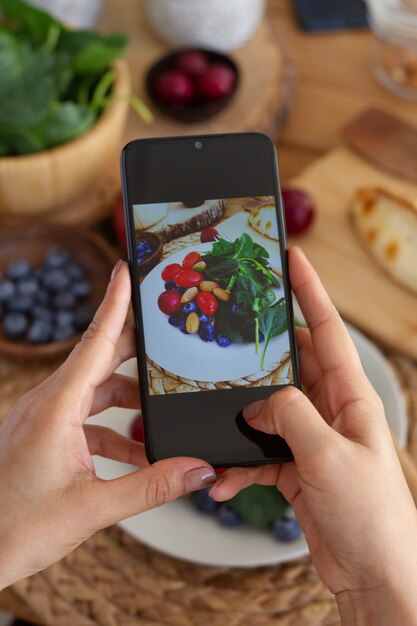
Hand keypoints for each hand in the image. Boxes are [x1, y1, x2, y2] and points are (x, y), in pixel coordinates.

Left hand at [0, 260, 215, 588]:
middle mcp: (45, 404)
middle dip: (135, 355)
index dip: (114, 303)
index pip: (94, 342)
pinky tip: (131, 452)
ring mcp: (41, 418)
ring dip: (126, 402)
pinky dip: (110, 427)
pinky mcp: (41, 434)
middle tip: (167, 347)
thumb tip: (198, 470)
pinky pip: (82, 416)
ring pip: (92, 390)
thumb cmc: (16, 529)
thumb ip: (152, 486)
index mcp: (55, 409)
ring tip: (156, 421)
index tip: (127, 270)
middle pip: (98, 360)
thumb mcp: (93, 509)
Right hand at [210, 247, 416, 624]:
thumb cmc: (371, 516)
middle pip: (290, 367)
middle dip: (259, 359)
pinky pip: (262, 453)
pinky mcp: (297, 467)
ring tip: (220, 431)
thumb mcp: (328, 455)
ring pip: (269, 412)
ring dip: (243, 424)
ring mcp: (313, 439)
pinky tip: (226, 479)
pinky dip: (242, 463)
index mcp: (351, 397)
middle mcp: (332, 412)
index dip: (310, 292)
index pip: (326, 331)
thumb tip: (260, 403)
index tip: (292, 259)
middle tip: (229, 343)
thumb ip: (290, 416)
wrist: (374, 575)